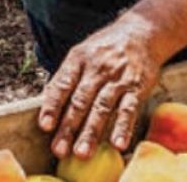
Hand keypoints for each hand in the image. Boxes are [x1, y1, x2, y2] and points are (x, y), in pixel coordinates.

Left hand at [37, 15, 161, 159]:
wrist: (142, 32)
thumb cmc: (105, 49)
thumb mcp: (82, 54)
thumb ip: (66, 76)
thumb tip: (47, 101)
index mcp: (78, 60)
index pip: (62, 85)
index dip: (52, 106)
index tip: (45, 126)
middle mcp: (96, 68)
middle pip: (80, 101)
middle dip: (68, 127)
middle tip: (59, 150)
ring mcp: (117, 78)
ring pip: (102, 108)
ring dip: (91, 132)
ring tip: (82, 153)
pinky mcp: (137, 86)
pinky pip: (129, 109)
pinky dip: (123, 127)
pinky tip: (118, 144)